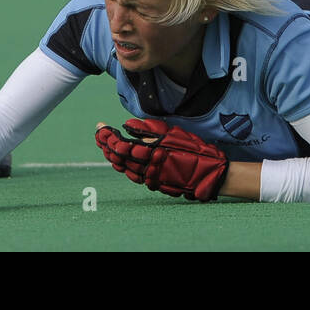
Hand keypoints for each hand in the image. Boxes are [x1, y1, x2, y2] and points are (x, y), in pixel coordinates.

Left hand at [95, 118, 228, 201]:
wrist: (209, 173)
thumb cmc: (194, 150)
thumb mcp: (173, 134)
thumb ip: (149, 130)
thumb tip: (128, 125)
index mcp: (150, 151)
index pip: (121, 144)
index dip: (108, 136)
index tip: (101, 127)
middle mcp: (147, 167)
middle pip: (118, 157)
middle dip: (106, 145)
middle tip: (99, 134)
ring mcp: (150, 178)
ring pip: (124, 168)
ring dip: (113, 156)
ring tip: (106, 145)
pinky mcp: (155, 184)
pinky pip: (134, 176)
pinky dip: (124, 167)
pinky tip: (121, 160)